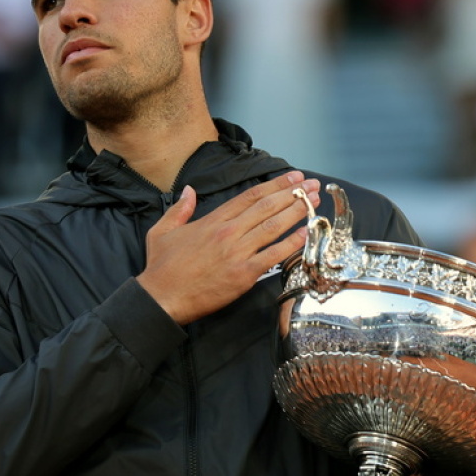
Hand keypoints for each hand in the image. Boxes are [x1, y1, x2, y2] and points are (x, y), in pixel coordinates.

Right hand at [137, 171, 319, 324]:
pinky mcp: (243, 274)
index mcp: (213, 220)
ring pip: (273, 227)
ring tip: (314, 202)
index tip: (292, 177)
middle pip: (267, 207)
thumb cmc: (162, 267)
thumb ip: (179, 209)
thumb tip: (189, 191)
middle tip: (312, 185)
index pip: (250, 197)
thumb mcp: (163, 231)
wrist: (161, 297)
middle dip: (293, 193)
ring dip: (297, 212)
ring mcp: (237, 253)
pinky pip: (273, 256)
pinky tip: (306, 233)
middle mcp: (228, 232)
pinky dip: (291, 243)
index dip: (274, 185)